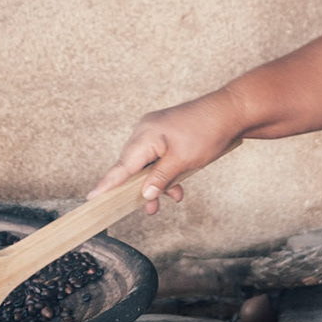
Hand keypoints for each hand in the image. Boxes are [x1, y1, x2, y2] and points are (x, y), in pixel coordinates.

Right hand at [89, 90, 245, 213]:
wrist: (230, 112)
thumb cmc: (207, 132)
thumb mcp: (182, 161)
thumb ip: (160, 179)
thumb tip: (144, 194)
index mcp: (145, 136)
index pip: (121, 167)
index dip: (107, 184)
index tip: (91, 198)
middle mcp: (145, 131)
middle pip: (133, 167)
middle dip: (142, 188)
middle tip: (150, 209)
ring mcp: (156, 130)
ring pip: (148, 164)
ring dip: (159, 182)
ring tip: (173, 197)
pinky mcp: (167, 133)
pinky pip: (159, 157)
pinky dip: (167, 171)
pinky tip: (179, 185)